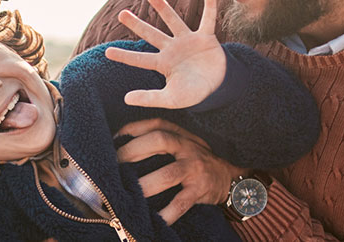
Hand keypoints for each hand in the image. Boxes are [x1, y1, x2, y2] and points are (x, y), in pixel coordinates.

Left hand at [105, 0, 224, 108]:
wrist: (218, 88)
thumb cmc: (193, 93)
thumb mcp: (171, 99)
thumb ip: (150, 98)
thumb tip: (126, 99)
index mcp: (163, 64)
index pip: (140, 59)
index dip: (124, 56)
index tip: (107, 52)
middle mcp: (172, 49)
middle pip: (151, 34)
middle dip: (136, 24)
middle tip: (121, 13)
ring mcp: (188, 41)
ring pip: (173, 21)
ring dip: (163, 8)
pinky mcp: (206, 38)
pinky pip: (208, 20)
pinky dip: (210, 7)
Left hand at [115, 118, 246, 223]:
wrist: (231, 178)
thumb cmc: (196, 161)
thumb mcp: (183, 144)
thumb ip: (160, 142)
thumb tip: (121, 147)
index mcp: (180, 135)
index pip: (155, 124)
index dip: (132, 129)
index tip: (113, 139)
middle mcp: (187, 147)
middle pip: (159, 140)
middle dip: (133, 150)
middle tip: (114, 165)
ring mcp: (195, 168)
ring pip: (168, 174)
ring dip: (146, 184)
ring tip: (129, 194)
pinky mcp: (200, 189)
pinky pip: (181, 202)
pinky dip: (167, 213)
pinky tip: (155, 219)